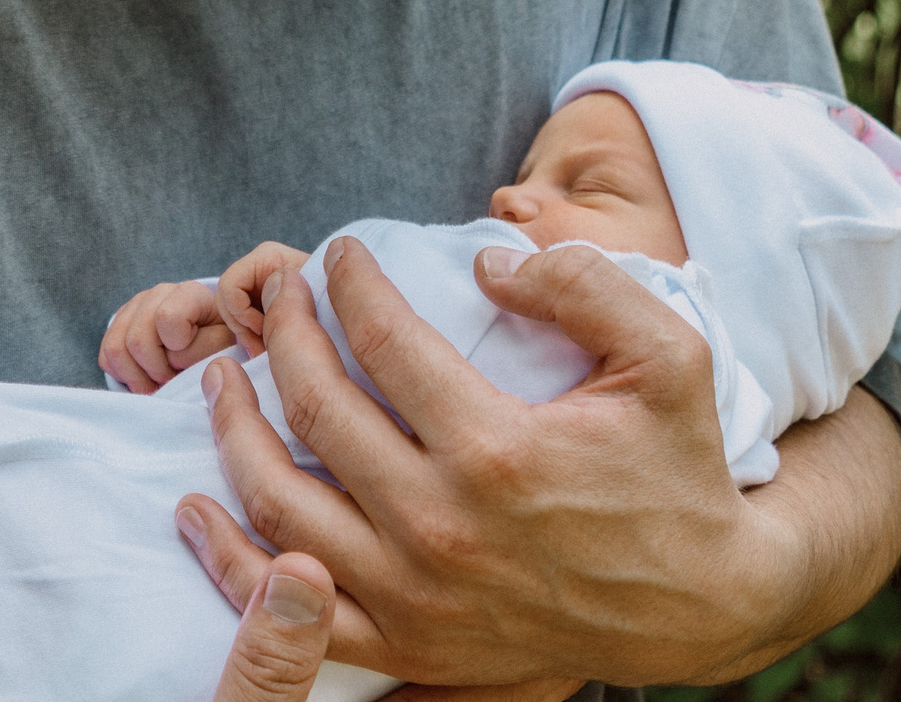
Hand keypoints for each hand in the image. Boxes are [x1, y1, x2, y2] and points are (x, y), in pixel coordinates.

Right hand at [101, 280, 233, 391]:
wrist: (204, 338)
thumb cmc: (217, 342)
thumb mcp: (226, 344)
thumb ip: (211, 350)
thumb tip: (182, 362)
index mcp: (188, 293)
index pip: (167, 317)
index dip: (177, 345)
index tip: (190, 357)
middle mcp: (157, 294)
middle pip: (137, 340)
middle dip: (157, 370)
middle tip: (173, 378)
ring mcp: (133, 308)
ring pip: (116, 350)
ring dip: (138, 377)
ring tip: (159, 382)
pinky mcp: (116, 326)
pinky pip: (106, 358)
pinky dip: (124, 376)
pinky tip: (145, 376)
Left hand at [193, 237, 900, 687]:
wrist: (703, 602)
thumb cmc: (679, 470)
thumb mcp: (669, 357)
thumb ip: (586, 287)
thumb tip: (485, 263)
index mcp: (497, 448)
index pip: (383, 340)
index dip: (348, 284)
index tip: (336, 257)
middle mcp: (442, 525)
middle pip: (317, 409)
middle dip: (283, 334)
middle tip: (277, 294)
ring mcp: (416, 594)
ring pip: (281, 500)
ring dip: (232, 429)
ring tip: (222, 375)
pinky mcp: (408, 644)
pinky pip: (290, 606)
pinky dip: (229, 559)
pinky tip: (197, 506)